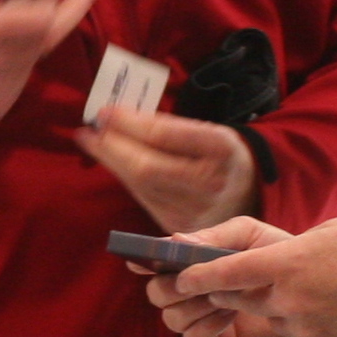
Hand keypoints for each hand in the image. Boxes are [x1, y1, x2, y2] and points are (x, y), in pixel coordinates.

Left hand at [75, 104, 259, 232]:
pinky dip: (124, 177)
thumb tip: (119, 117)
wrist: (247, 196)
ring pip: (140, 185)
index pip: (165, 135)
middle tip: (90, 128)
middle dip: (112, 146)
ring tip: (92, 141)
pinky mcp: (179, 225)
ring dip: (111, 161)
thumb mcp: (209, 132)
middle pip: (147, 166)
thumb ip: (171, 127)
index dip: (129, 124)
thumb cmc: (221, 156)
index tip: (105, 111)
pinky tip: (113, 162)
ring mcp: (194, 209)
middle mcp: (209, 182)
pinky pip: (143, 199)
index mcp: (220, 148)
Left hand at [144, 217, 336, 336]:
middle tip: (223, 280)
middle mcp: (289, 297)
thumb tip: (265, 259)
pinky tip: (325, 304)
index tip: (180, 276)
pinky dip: (301, 318)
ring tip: (289, 288)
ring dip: (264, 304)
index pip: (227, 270)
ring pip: (265, 316)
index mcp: (288, 262)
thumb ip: (290, 247)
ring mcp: (304, 325)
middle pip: (237, 298)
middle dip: (226, 291)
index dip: (199, 274)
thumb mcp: (330, 232)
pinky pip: (296, 330)